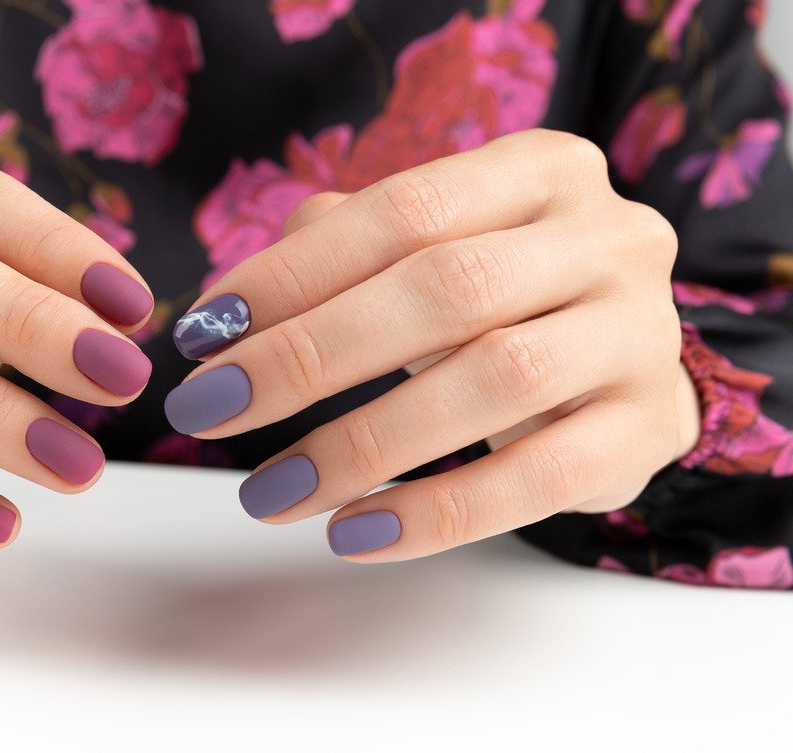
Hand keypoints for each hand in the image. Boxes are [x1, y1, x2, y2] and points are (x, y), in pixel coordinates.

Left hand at [165, 129, 700, 561]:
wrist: (622, 368)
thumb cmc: (501, 299)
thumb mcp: (432, 251)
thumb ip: (337, 252)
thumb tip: (225, 310)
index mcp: (543, 170)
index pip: (402, 210)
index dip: (293, 273)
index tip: (201, 335)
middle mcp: (608, 238)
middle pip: (445, 289)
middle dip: (307, 357)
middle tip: (207, 412)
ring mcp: (641, 332)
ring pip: (493, 379)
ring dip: (360, 445)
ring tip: (267, 494)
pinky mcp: (651, 427)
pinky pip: (539, 478)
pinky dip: (437, 512)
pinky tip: (355, 533)